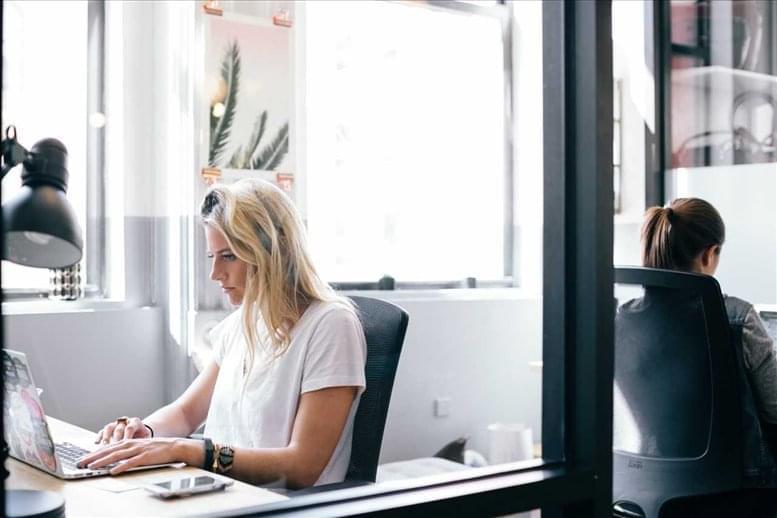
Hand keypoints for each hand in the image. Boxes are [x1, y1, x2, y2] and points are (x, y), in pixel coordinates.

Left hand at [77, 437, 194, 474]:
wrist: (173, 446)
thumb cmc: (155, 449)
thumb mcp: (138, 447)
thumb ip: (125, 452)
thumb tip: (111, 461)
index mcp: (128, 442)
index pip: (107, 448)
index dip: (94, 453)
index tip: (83, 459)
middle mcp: (130, 444)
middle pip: (108, 450)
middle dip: (93, 457)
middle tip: (81, 463)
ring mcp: (137, 450)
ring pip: (116, 455)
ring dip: (103, 462)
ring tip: (92, 467)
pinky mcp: (145, 457)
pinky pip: (131, 462)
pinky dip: (121, 466)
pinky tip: (113, 471)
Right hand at [95, 416, 150, 444]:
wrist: (141, 433)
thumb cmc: (143, 438)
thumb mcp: (145, 439)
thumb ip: (141, 443)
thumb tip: (138, 451)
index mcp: (135, 422)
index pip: (130, 427)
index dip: (127, 436)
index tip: (126, 444)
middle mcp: (124, 422)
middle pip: (119, 428)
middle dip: (116, 438)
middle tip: (114, 447)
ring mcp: (116, 424)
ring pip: (109, 428)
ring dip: (106, 437)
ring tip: (105, 445)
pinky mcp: (109, 429)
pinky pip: (102, 431)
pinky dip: (99, 437)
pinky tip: (97, 443)